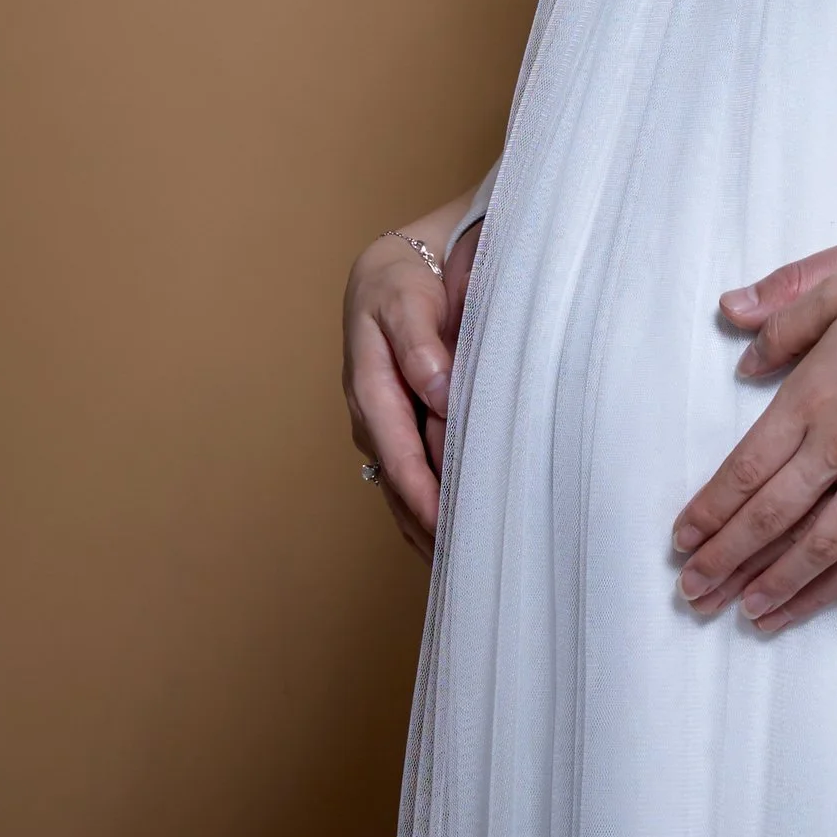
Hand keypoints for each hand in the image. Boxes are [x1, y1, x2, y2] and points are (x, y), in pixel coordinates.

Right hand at [343, 217, 479, 560]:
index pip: (399, 452)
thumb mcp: (403, 299)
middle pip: (399, 483)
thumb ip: (418, 342)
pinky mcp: (397, 429)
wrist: (393, 269)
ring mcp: (382, 427)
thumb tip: (434, 387)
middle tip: (467, 563)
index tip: (448, 524)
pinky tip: (446, 540)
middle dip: (427, 524)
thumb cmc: (399, 281)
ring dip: (426, 528)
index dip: (422, 492)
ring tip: (460, 567)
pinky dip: (425, 512)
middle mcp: (372, 416)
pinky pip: (409, 479)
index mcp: (369, 387)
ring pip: (401, 490)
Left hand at [672, 253, 836, 623]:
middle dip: (727, 559)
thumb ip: (785, 317)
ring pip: (828, 544)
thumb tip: (738, 350)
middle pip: (773, 515)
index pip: (745, 467)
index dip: (709, 510)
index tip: (682, 541)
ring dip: (785, 583)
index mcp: (813, 395)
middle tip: (695, 593)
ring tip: (754, 613)